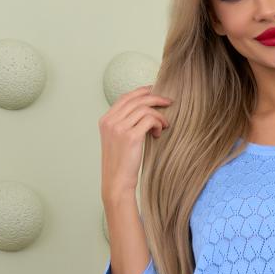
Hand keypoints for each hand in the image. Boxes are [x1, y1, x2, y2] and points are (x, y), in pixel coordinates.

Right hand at [99, 84, 172, 200]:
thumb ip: (125, 124)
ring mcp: (119, 128)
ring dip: (159, 115)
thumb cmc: (122, 164)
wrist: (117, 182)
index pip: (125, 97)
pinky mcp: (130, 137)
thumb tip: (144, 111)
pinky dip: (158, 124)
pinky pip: (149, 120)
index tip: (154, 91)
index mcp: (105, 120)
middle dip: (155, 97)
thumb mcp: (118, 140)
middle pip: (136, 99)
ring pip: (144, 108)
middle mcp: (110, 121)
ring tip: (164, 125)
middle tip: (169, 102)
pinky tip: (159, 134)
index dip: (141, 91)